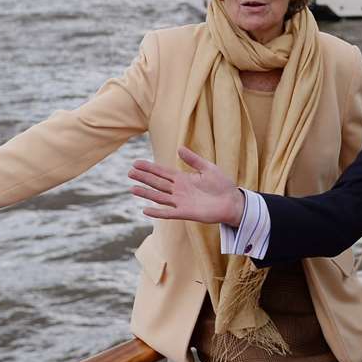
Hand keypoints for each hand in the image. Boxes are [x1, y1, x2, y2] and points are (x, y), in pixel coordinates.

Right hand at [129, 147, 245, 226]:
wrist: (233, 202)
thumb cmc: (223, 185)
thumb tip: (179, 148)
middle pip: (157, 183)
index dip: (149, 168)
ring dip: (146, 193)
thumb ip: (193, 160)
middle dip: (143, 178)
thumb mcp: (208, 168)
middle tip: (129, 172)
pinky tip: (145, 210)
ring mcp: (181, 202)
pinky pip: (168, 213)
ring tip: (132, 189)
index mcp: (183, 179)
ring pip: (159, 197)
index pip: (162, 172)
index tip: (136, 163)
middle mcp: (179, 190)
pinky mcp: (186, 213)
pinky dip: (157, 212)